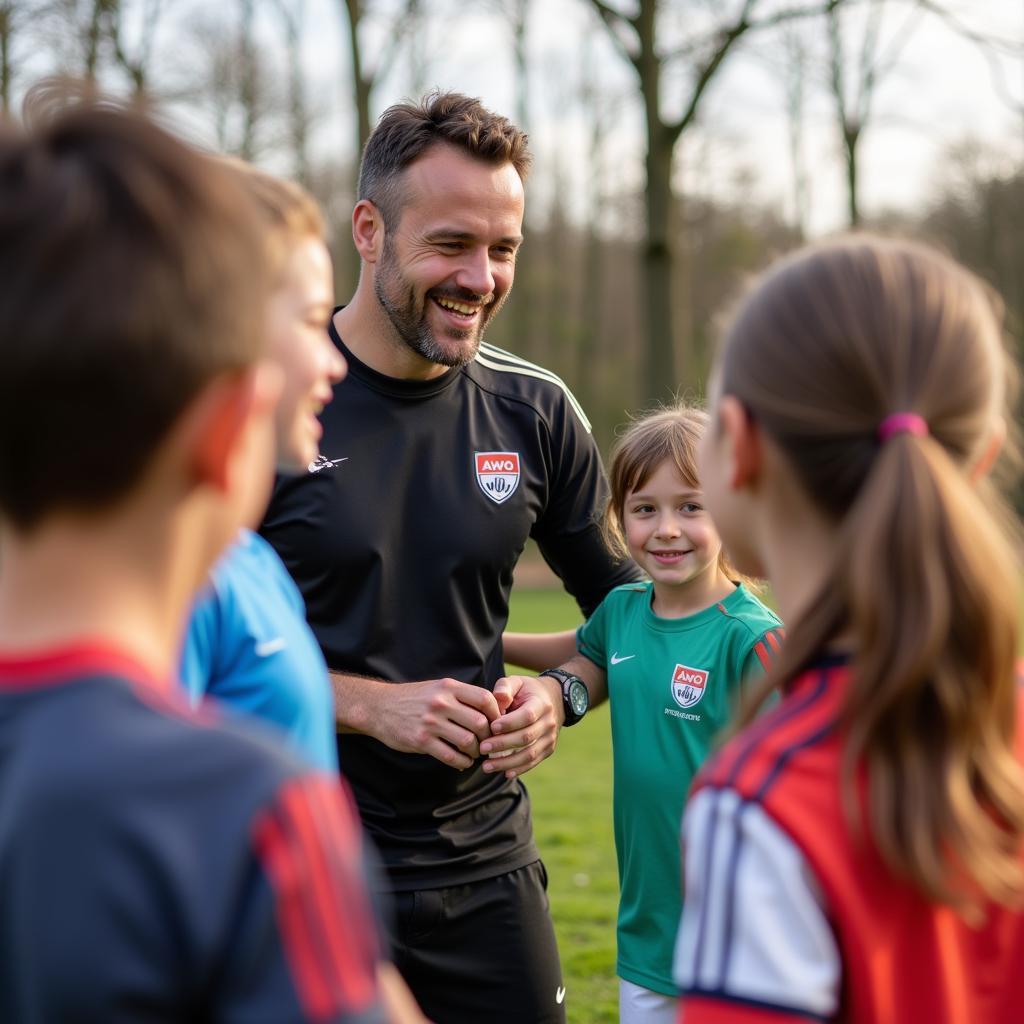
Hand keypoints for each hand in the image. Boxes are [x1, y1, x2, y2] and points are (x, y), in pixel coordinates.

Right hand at [370, 678, 500, 769]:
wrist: (379, 707)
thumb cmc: (414, 698)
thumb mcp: (438, 688)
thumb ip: (462, 696)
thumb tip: (493, 710)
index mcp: (449, 687)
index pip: (485, 699)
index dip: (496, 714)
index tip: (496, 724)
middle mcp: (441, 703)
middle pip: (480, 723)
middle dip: (488, 737)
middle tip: (488, 743)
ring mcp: (430, 722)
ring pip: (467, 741)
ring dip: (476, 752)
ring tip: (475, 754)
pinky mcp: (421, 740)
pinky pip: (450, 756)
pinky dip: (461, 762)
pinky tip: (463, 762)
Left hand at [480, 674, 562, 779]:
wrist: (554, 700)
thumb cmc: (527, 691)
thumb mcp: (517, 682)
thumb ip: (504, 687)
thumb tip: (498, 698)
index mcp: (541, 704)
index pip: (527, 716)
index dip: (510, 723)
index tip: (491, 727)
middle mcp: (548, 722)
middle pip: (526, 737)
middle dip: (503, 744)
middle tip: (482, 748)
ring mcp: (550, 738)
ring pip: (529, 754)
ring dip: (507, 762)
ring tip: (486, 766)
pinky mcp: (547, 749)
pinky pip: (533, 762)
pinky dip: (518, 769)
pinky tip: (503, 773)